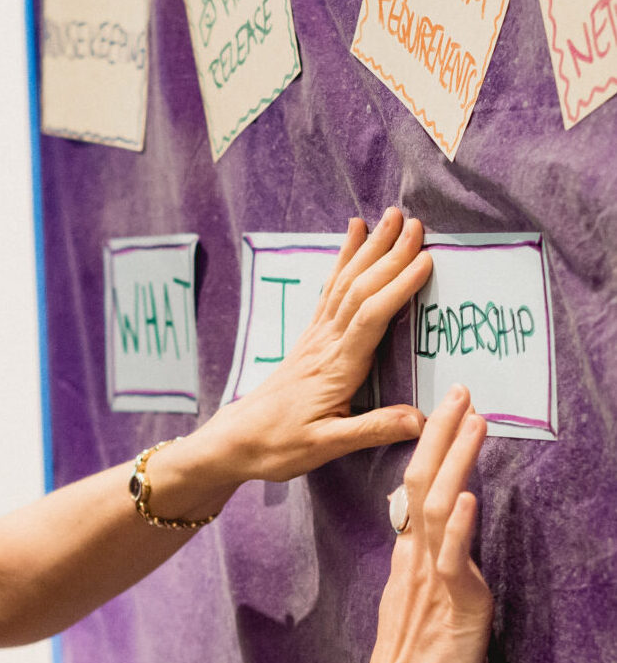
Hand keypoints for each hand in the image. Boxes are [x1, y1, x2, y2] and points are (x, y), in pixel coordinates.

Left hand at [199, 209, 431, 483]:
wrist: (236, 440)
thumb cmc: (279, 446)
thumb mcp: (325, 446)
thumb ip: (372, 430)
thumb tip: (421, 420)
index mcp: (336, 368)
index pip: (370, 318)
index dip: (398, 287)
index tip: (426, 260)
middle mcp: (326, 344)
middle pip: (360, 289)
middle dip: (389, 254)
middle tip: (414, 222)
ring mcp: (316, 338)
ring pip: (344, 284)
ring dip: (368, 249)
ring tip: (389, 217)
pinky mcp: (310, 339)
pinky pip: (330, 291)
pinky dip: (344, 261)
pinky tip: (352, 239)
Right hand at [361, 386, 492, 662]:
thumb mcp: (418, 606)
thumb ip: (425, 570)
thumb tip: (435, 540)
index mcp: (411, 558)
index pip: (420, 490)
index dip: (435, 449)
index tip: (449, 411)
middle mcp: (417, 559)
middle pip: (424, 483)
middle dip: (444, 435)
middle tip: (460, 392)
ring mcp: (431, 579)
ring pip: (440, 507)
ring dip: (457, 461)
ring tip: (472, 422)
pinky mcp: (450, 605)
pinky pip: (450, 558)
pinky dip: (460, 524)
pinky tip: (471, 495)